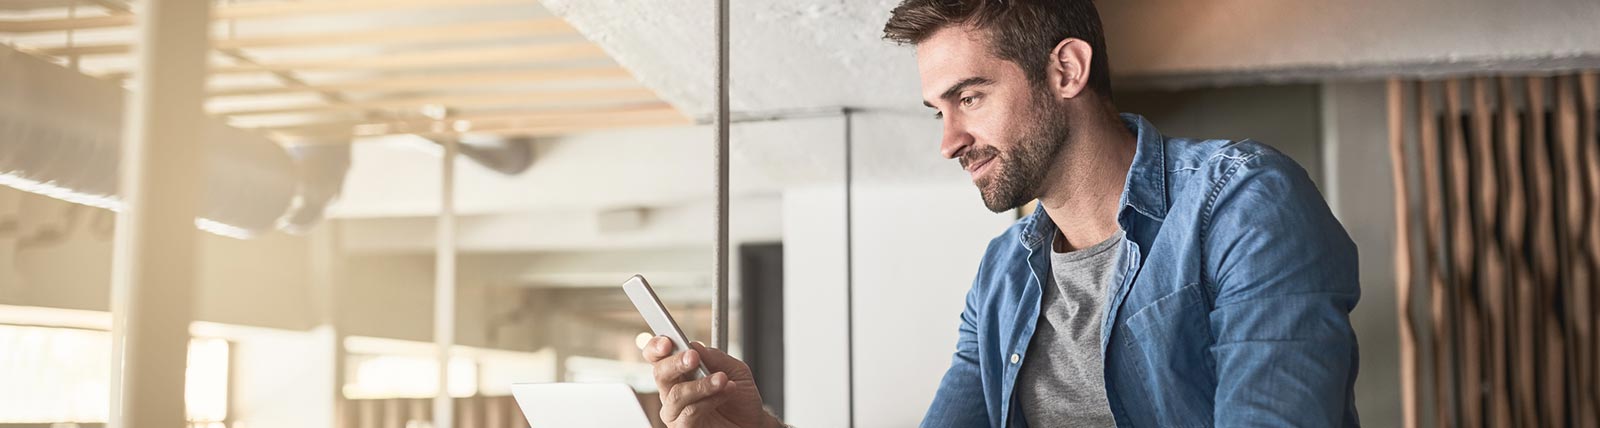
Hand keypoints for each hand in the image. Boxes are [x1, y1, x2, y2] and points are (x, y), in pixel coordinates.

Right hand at [643, 336, 779, 427]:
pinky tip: (724, 393)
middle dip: (676, 362)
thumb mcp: (735, 369)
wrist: (753, 422)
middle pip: (660, 373)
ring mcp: (676, 412)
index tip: (668, 342)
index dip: (656, 347)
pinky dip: (709, 400)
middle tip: (693, 358)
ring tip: (722, 379)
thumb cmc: (740, 397)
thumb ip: (714, 357)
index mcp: (680, 372)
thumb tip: (694, 346)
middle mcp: (673, 391)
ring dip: (701, 384)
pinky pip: (690, 412)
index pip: (658, 357)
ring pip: (677, 394)